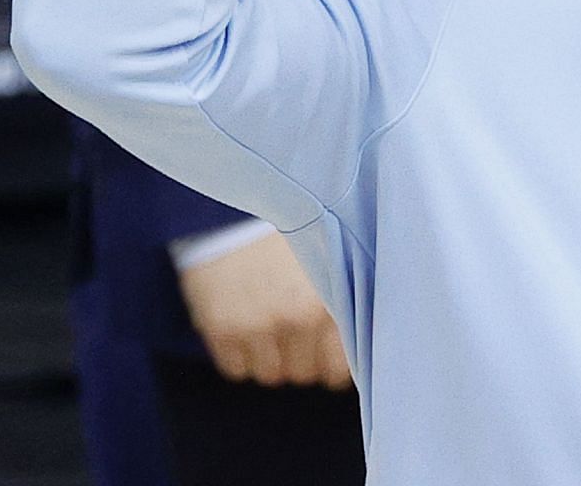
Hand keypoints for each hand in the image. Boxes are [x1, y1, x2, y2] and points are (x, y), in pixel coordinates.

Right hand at [176, 231, 351, 388]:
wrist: (236, 205)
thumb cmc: (289, 232)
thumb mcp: (332, 262)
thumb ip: (346, 305)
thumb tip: (357, 348)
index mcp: (331, 303)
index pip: (338, 369)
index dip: (330, 363)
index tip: (325, 352)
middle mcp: (297, 320)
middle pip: (304, 374)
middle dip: (301, 358)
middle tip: (293, 328)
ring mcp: (258, 327)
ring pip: (271, 375)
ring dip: (271, 358)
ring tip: (268, 324)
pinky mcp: (223, 329)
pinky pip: (236, 370)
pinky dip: (240, 356)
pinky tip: (244, 325)